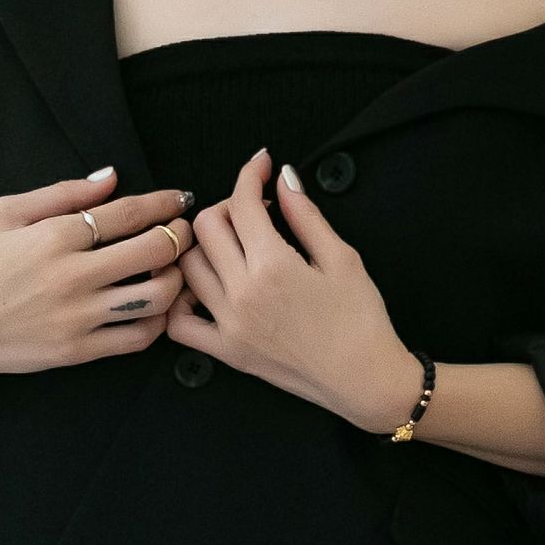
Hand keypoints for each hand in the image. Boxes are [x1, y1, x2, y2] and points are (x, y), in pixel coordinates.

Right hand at [0, 169, 194, 382]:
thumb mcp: (3, 214)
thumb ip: (61, 193)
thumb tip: (111, 177)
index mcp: (54, 236)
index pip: (128, 212)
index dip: (164, 202)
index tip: (180, 199)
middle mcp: (72, 275)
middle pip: (155, 249)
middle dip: (180, 235)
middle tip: (184, 231)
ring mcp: (79, 316)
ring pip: (157, 295)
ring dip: (176, 278)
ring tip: (172, 269)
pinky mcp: (80, 350)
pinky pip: (140, 337)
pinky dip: (159, 320)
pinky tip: (156, 306)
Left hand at [165, 149, 418, 431]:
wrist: (365, 379)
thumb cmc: (361, 321)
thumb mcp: (342, 257)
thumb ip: (306, 215)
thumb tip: (283, 179)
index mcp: (273, 265)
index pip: (242, 203)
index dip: (250, 174)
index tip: (261, 165)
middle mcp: (242, 293)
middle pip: (207, 227)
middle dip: (229, 205)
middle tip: (255, 210)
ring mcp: (229, 324)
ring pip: (187, 266)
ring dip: (204, 244)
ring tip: (233, 243)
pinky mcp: (227, 351)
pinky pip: (179, 323)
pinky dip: (182, 300)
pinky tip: (205, 288)